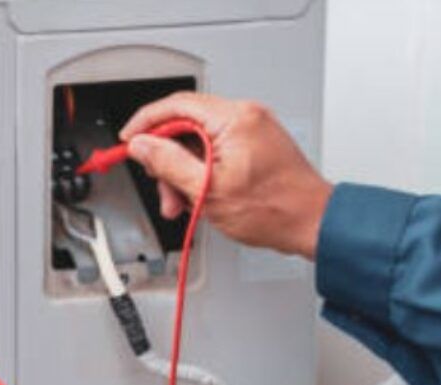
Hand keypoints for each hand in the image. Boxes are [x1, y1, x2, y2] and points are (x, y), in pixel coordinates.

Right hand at [120, 92, 332, 258]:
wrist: (311, 222)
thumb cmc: (274, 210)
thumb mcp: (207, 190)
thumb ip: (168, 163)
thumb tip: (142, 145)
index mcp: (235, 119)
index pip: (176, 106)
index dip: (146, 123)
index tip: (129, 140)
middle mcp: (245, 116)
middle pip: (185, 125)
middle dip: (166, 158)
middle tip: (160, 186)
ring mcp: (252, 128)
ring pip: (198, 141)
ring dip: (182, 170)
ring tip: (181, 202)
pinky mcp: (255, 143)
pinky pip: (215, 149)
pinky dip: (201, 171)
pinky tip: (198, 195)